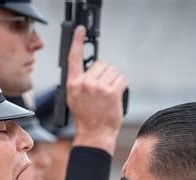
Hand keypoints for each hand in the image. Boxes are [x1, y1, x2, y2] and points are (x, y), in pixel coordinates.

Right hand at [66, 25, 127, 154]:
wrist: (94, 134)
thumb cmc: (86, 118)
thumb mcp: (75, 99)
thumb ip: (81, 82)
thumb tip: (94, 69)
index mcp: (73, 84)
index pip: (73, 58)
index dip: (77, 42)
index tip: (80, 30)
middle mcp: (84, 83)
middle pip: (101, 64)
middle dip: (105, 74)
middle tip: (103, 90)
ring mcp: (98, 87)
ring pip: (113, 71)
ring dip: (115, 80)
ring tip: (109, 96)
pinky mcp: (111, 92)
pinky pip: (122, 79)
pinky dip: (122, 86)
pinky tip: (116, 96)